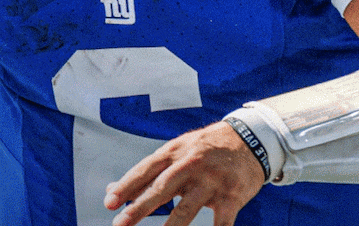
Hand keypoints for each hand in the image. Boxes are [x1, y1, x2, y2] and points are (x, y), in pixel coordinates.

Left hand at [104, 121, 265, 225]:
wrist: (250, 140)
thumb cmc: (204, 149)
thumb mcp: (174, 153)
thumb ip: (145, 174)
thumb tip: (111, 189)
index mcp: (173, 152)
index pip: (145, 170)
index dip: (126, 186)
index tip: (108, 202)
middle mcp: (191, 164)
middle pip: (162, 188)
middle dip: (140, 207)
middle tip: (120, 223)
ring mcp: (212, 181)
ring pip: (188, 209)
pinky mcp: (232, 196)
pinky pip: (221, 222)